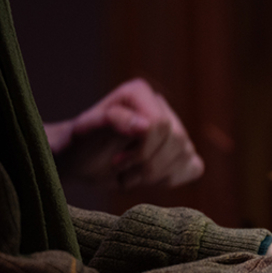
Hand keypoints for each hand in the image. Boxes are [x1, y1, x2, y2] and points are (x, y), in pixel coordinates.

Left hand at [46, 78, 204, 188]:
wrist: (79, 162)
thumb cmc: (77, 144)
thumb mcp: (85, 132)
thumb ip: (112, 121)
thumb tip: (146, 125)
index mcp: (139, 93)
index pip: (161, 125)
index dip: (142, 151)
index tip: (116, 161)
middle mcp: (160, 106)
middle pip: (176, 141)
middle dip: (147, 166)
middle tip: (120, 171)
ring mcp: (174, 129)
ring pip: (186, 156)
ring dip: (154, 176)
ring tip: (128, 175)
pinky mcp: (181, 151)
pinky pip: (193, 167)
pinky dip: (171, 179)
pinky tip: (147, 177)